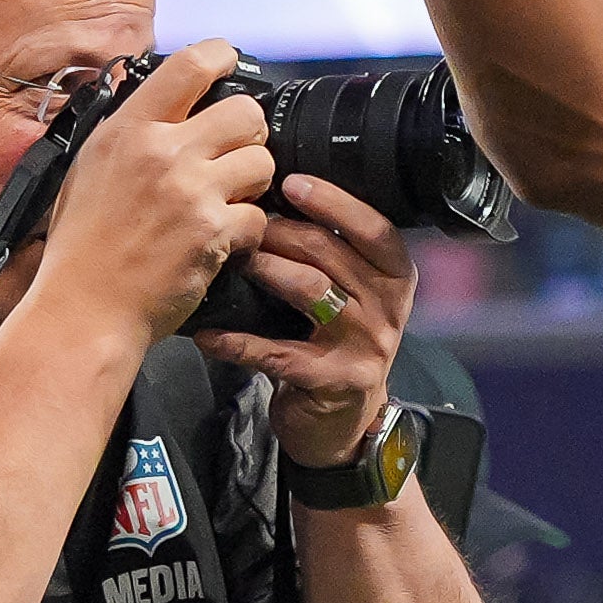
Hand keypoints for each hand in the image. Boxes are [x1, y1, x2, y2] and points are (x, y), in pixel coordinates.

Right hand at [34, 42, 272, 345]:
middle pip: (245, 112)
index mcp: (128, 130)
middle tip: (235, 155)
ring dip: (253, 183)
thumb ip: (126, 131)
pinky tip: (222, 241)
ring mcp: (191, 190)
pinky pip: (259, 216)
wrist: (84, 307)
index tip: (230, 60)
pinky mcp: (214, 230)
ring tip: (227, 201)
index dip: (220, 56)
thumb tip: (147, 92)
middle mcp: (161, 151)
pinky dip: (248, 232)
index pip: (188, 66)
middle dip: (249, 133)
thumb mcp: (88, 169)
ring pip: (263, 162)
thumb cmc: (82, 246)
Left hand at [189, 170, 414, 468]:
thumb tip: (276, 196)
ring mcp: (367, 345)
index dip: (334, 202)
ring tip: (231, 262)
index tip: (291, 182)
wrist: (342, 420)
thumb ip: (331, 253)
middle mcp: (388, 308)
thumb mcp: (352, 293)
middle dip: (280, 233)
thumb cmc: (335, 341)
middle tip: (242, 224)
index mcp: (396, 277)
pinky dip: (238, 343)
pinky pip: (280, 353)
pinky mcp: (338, 381)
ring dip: (265, 271)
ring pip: (311, 291)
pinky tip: (207, 335)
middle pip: (331, 253)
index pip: (375, 229)